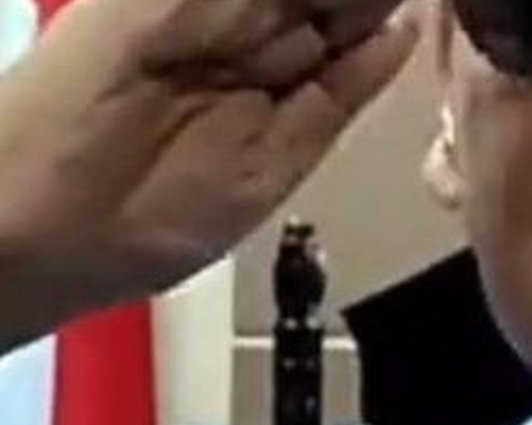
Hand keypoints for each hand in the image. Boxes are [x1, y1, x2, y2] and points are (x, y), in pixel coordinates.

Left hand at [0, 0, 418, 350]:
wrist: (42, 225)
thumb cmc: (71, 102)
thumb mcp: (159, 9)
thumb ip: (250, 4)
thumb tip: (365, 12)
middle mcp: (240, 31)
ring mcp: (269, 90)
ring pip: (342, 33)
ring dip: (373, 11)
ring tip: (418, 1)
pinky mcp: (289, 147)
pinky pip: (344, 96)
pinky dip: (375, 67)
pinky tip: (405, 30)